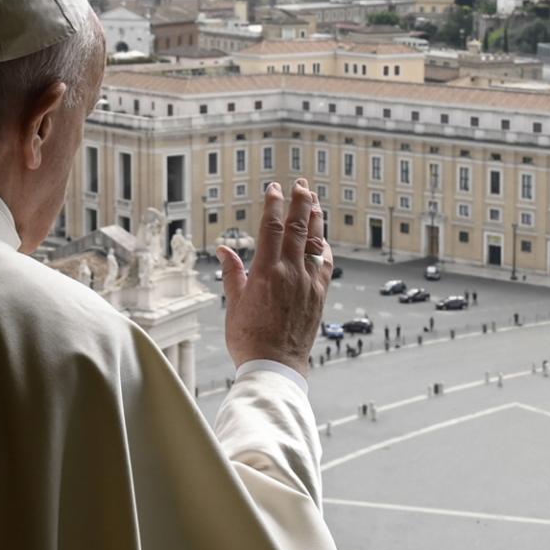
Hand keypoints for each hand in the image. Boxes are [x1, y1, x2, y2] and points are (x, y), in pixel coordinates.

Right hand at [218, 179, 331, 373]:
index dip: (273, 205)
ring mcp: (308, 284)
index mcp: (266, 272)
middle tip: (301, 184)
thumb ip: (232, 272)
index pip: (272, 228)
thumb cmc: (249, 338)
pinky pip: (325, 265)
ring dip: (315, 219)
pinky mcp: (319, 296)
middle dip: (300, 202)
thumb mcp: (233, 303)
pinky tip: (323, 239)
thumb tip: (224, 249)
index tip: (275, 188)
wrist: (276, 366)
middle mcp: (291, 273)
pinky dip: (324, 248)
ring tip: (314, 202)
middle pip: (298, 228)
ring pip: (315, 243)